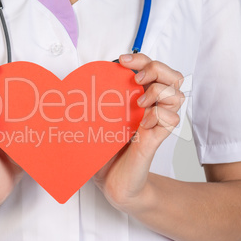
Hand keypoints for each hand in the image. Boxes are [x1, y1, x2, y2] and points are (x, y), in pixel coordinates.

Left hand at [93, 53, 184, 211]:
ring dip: (158, 91)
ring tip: (139, 104)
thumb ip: (92, 102)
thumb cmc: (104, 151)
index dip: (141, 59)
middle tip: (137, 80)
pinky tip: (142, 124)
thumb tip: (63, 87)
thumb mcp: (96, 121)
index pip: (151, 68)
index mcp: (138, 100)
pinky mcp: (156, 139)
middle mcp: (151, 108)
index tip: (123, 60)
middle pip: (173, 76)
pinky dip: (158, 115)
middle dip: (156, 69)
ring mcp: (156, 123)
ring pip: (176, 94)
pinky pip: (170, 118)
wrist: (111, 182)